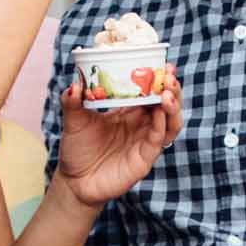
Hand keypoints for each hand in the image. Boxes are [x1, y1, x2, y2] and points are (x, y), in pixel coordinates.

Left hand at [52, 69, 180, 210]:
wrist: (73, 182)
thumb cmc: (77, 150)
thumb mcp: (73, 121)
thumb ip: (73, 101)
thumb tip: (74, 82)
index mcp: (128, 112)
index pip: (150, 91)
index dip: (159, 78)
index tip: (164, 63)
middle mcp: (141, 125)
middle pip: (166, 104)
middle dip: (171, 88)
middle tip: (169, 75)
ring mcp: (144, 142)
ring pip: (170, 123)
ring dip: (173, 107)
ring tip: (168, 93)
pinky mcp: (143, 160)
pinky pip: (158, 141)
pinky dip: (161, 127)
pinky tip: (160, 114)